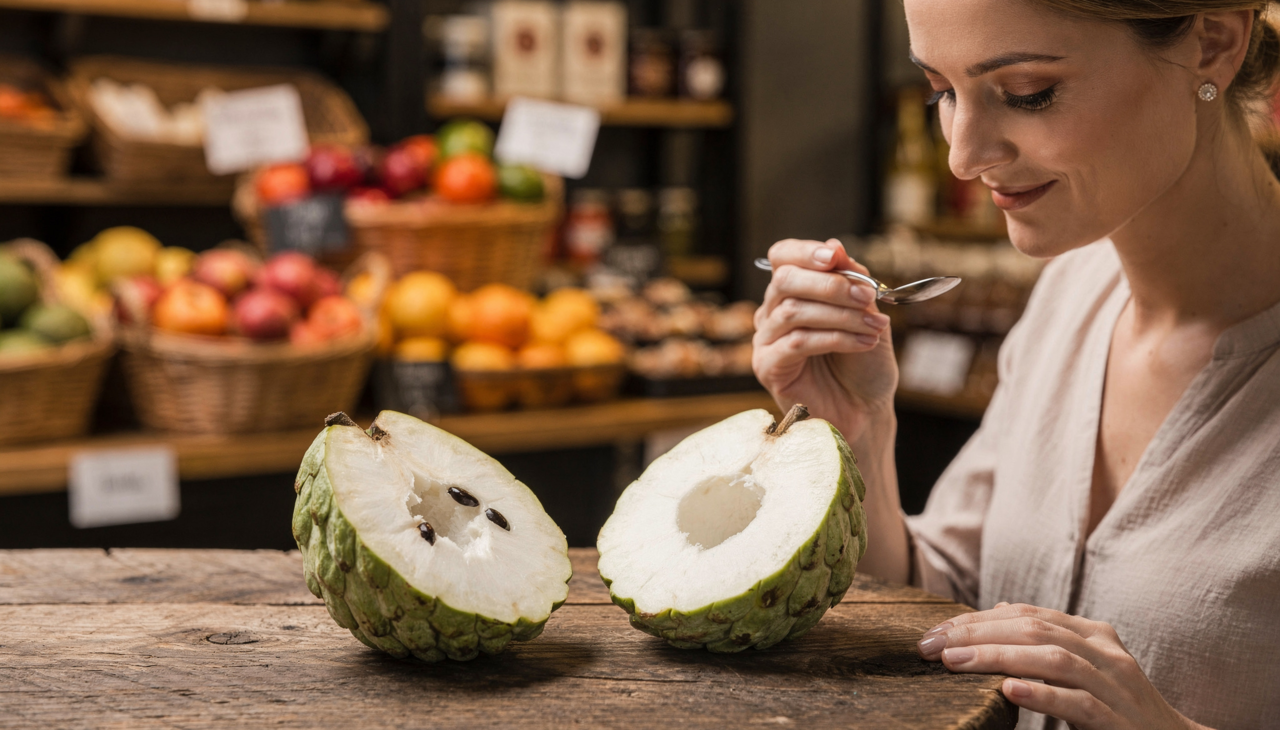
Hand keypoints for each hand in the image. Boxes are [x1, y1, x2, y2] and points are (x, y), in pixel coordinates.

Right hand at [752, 238, 897, 440]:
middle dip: (830, 284)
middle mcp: (773, 312)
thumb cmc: (863, 363)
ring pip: (793, 311)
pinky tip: (863, 344)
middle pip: (785, 280)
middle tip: (866, 297)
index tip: (834, 257)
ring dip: (841, 315)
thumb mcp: (866, 313)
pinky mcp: (767, 367)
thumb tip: (835, 246)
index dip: (804, 251)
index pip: (783, 257)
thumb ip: (851, 280)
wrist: (866, 409)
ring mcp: (766, 340)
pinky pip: (797, 342)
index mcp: (793, 292)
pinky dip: (835, 338)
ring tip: (874, 327)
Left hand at [917, 602, 1206, 729]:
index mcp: (1094, 634)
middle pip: (1034, 630)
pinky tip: (1009, 691)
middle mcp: (1107, 653)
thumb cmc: (1117, 709)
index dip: (977, 619)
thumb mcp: (1080, 669)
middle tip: (931, 645)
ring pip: (1053, 660)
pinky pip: (1079, 704)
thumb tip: (994, 611)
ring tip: (955, 662)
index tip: (934, 631)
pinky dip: (1043, 695)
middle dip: (976, 634)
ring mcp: (1116, 686)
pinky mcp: (1120, 722)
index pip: (1027, 615)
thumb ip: (1043, 641)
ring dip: (998, 658)